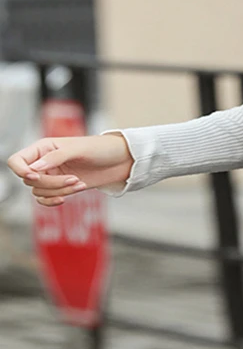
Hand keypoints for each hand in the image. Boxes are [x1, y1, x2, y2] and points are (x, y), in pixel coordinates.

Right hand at [6, 134, 133, 206]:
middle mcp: (44, 161)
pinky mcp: (60, 187)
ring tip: (79, 183)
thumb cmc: (102, 148)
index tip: (35, 176)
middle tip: (74, 179)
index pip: (17, 160)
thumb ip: (55, 157)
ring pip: (38, 191)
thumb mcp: (79, 149)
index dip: (21, 170)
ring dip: (58, 191)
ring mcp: (52, 175)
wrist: (120, 161)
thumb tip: (33, 169)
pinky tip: (68, 197)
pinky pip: (44, 199)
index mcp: (44, 147)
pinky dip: (54, 200)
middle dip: (51, 182)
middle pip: (29, 180)